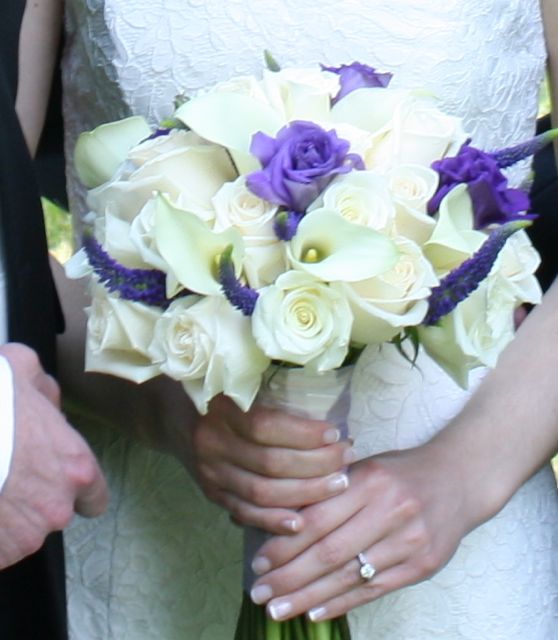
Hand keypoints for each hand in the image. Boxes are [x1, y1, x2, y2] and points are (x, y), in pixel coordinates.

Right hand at [0, 343, 107, 568]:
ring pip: (18, 535)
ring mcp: (22, 538)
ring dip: (4, 521)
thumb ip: (45, 393)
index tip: (53, 484)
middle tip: (1, 478)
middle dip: (31, 501)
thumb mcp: (21, 369)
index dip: (76, 493)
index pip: (95, 498)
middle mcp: (57, 508)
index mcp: (75, 467)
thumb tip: (49, 402)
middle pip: (52, 514)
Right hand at [193, 394, 353, 534]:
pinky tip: (302, 522)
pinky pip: (245, 512)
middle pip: (270, 464)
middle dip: (316, 465)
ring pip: (261, 493)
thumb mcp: (235, 381)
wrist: (169, 413)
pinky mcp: (210, 492)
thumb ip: (268, 390)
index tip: (335, 432)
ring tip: (338, 484)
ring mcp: (209, 472)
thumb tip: (324, 401)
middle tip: (347, 458)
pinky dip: (274, 520)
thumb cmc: (214, 390)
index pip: (266, 427)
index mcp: (220, 409)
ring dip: (305, 493)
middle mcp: (212, 443)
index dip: (304, 434)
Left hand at [248, 444, 472, 620]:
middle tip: (260, 593)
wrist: (459, 480)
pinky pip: (375, 589)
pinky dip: (342, 603)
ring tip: (278, 609)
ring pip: (350, 576)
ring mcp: (409, 541)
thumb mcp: (365, 468)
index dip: (285, 544)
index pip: (318, 519)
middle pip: (330, 552)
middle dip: (289, 577)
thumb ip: (330, 493)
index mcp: (370, 481)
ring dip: (309, 596)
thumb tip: (283, 524)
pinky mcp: (422, 565)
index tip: (259, 562)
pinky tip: (315, 612)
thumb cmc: (401, 473)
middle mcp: (390, 511)